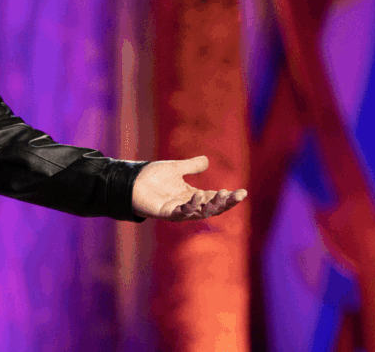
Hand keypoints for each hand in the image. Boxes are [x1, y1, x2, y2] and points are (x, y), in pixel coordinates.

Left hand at [131, 156, 246, 220]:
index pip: (215, 198)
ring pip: (200, 212)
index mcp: (192, 196)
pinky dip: (191, 206)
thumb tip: (207, 160)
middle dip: (226, 203)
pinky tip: (198, 197)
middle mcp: (187, 205)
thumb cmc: (152, 177)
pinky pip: (181, 213)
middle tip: (237, 195)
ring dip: (212, 204)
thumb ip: (191, 166)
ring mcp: (177, 211)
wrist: (132, 182)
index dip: (229, 197)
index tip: (243, 192)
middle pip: (212, 208)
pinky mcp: (166, 213)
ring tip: (222, 194)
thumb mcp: (176, 168)